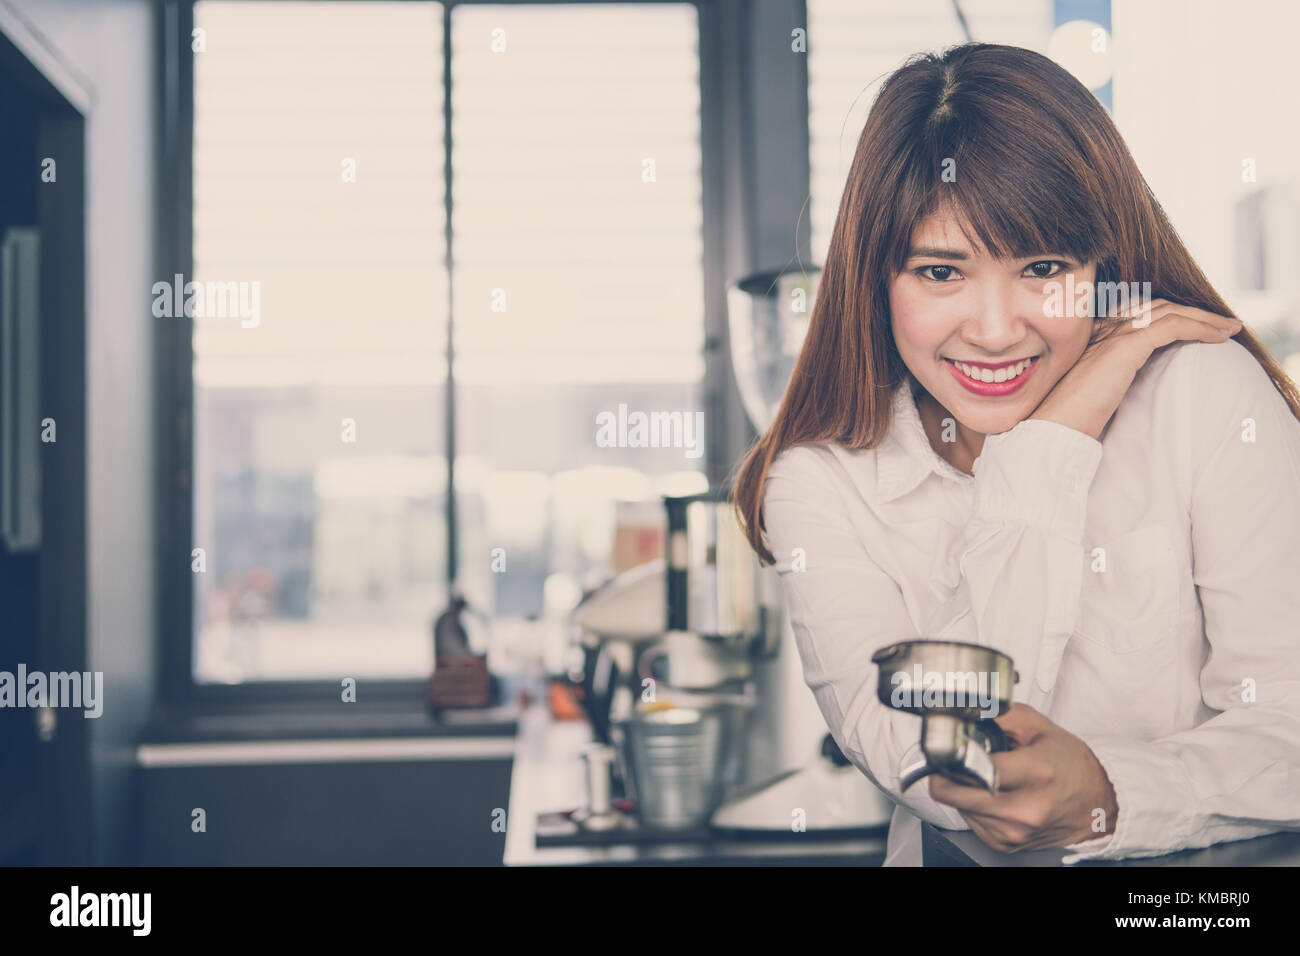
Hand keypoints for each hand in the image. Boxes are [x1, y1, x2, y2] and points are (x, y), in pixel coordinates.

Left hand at [927, 704, 1118, 852]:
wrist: (1099, 806)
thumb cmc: (1072, 766)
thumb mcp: (1039, 727)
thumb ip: (999, 715)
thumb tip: (964, 714)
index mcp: (1034, 773)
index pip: (970, 767)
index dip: (949, 755)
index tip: (946, 747)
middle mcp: (1022, 808)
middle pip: (950, 792)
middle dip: (945, 772)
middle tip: (955, 760)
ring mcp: (1012, 831)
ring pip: (956, 806)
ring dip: (962, 790)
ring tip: (987, 778)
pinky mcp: (1005, 845)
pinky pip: (969, 821)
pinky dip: (974, 806)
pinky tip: (995, 796)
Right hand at [1030, 298, 1242, 439]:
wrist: (1053, 427)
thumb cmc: (1067, 418)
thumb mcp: (1092, 390)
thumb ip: (1109, 376)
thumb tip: (1129, 383)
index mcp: (1093, 335)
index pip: (1138, 310)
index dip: (1170, 312)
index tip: (1195, 324)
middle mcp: (1103, 327)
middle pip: (1158, 306)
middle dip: (1193, 311)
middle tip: (1221, 323)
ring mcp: (1114, 334)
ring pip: (1170, 312)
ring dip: (1205, 318)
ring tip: (1229, 328)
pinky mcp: (1126, 345)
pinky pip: (1173, 326)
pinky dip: (1200, 327)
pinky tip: (1220, 337)